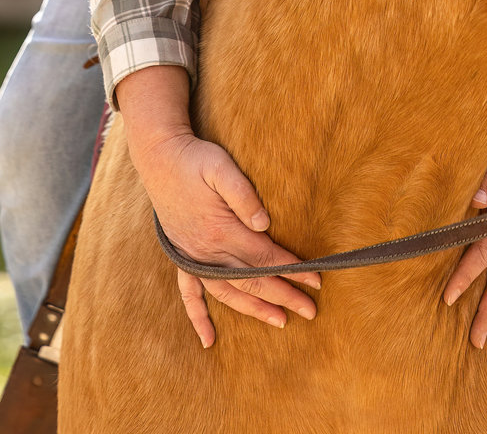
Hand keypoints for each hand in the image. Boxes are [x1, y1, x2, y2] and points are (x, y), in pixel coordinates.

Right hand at [136, 130, 321, 346]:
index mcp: (221, 230)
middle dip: (283, 295)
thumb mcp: (221, 167)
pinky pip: (189, 294)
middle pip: (251, 281)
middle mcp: (207, 251)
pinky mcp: (183, 257)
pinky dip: (198, 317)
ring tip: (280, 320)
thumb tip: (265, 224)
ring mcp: (193, 257)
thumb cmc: (196, 159)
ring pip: (227, 293)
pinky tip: (209, 339)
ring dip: (254, 309)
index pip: (264, 257)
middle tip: (310, 309)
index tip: (315, 280)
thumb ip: (243, 194)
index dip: (291, 270)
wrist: (160, 158)